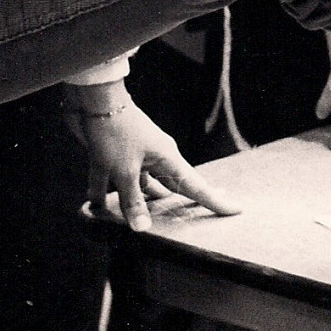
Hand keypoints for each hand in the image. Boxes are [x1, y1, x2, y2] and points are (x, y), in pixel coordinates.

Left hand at [64, 82, 239, 231]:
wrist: (94, 102)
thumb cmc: (115, 132)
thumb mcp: (123, 171)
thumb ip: (132, 201)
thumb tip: (143, 228)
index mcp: (167, 158)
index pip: (196, 185)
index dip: (215, 201)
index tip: (236, 210)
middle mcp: (155, 158)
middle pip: (173, 186)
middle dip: (183, 201)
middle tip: (201, 215)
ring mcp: (136, 156)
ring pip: (142, 185)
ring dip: (137, 202)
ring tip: (143, 220)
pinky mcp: (115, 155)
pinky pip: (116, 180)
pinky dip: (106, 192)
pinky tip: (97, 205)